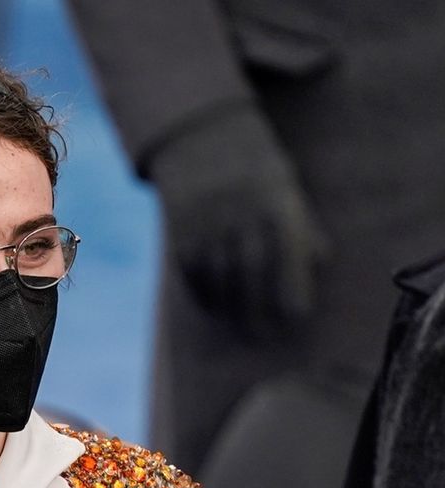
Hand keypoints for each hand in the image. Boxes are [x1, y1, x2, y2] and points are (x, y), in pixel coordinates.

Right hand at [147, 103, 329, 336]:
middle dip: (259, 313)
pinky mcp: (181, 234)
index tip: (294, 320)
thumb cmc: (255, 169)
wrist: (200, 137)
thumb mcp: (287, 188)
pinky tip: (213, 306)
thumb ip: (303, 227)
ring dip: (230, 309)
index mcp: (277, 206)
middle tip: (263, 337)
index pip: (288, 263)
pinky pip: (194, 276)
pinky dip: (204, 296)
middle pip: (252, 279)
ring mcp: (208, 226)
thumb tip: (319, 265)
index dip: (291, 296)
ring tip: (238, 325)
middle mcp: (241, 218)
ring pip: (220, 282)